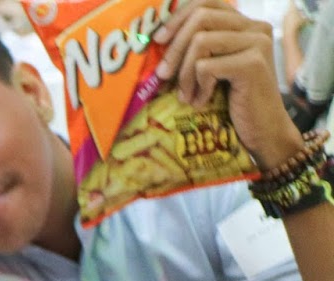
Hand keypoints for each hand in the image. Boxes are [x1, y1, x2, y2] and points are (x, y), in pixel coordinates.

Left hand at [153, 0, 304, 168]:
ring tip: (186, 95)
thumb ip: (197, 48)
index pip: (206, 2)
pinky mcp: (253, 63)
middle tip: (163, 75)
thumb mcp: (213, 69)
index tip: (159, 40)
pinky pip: (207, 67)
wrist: (262, 130)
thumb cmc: (232, 101)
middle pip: (200, 18)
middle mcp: (255, 27)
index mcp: (245, 24)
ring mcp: (257, 43)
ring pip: (201, 42)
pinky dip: (198, 87)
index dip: (178, 17)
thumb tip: (157, 39)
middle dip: (174, 48)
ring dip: (184, 73)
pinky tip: (202, 101)